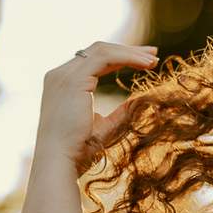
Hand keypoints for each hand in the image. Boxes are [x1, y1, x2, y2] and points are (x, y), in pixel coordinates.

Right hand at [37, 41, 157, 172]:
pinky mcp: (73, 80)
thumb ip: (120, 113)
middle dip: (128, 50)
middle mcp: (60, 75)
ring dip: (130, 52)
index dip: (120, 58)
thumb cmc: (78, 151)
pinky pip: (103, 58)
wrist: (59, 162)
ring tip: (153, 59)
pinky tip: (145, 64)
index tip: (145, 62)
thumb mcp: (104, 127)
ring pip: (102, 50)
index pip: (94, 61)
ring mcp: (64, 75)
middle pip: (98, 50)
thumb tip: (140, 103)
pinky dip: (126, 57)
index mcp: (64, 84)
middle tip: (153, 54)